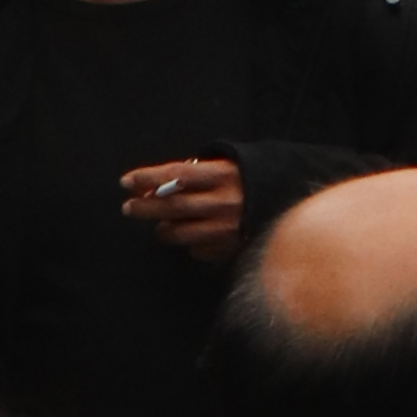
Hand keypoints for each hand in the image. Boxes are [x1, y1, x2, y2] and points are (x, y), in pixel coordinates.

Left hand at [117, 155, 246, 261]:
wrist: (291, 204)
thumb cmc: (251, 182)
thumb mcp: (228, 167)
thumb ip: (195, 173)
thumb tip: (152, 186)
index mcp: (224, 174)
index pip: (175, 174)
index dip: (147, 177)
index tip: (126, 182)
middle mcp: (225, 200)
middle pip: (172, 205)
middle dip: (144, 206)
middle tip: (128, 207)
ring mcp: (227, 227)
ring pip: (179, 232)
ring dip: (163, 229)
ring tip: (159, 226)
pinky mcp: (230, 248)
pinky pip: (197, 249)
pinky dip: (189, 243)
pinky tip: (191, 237)